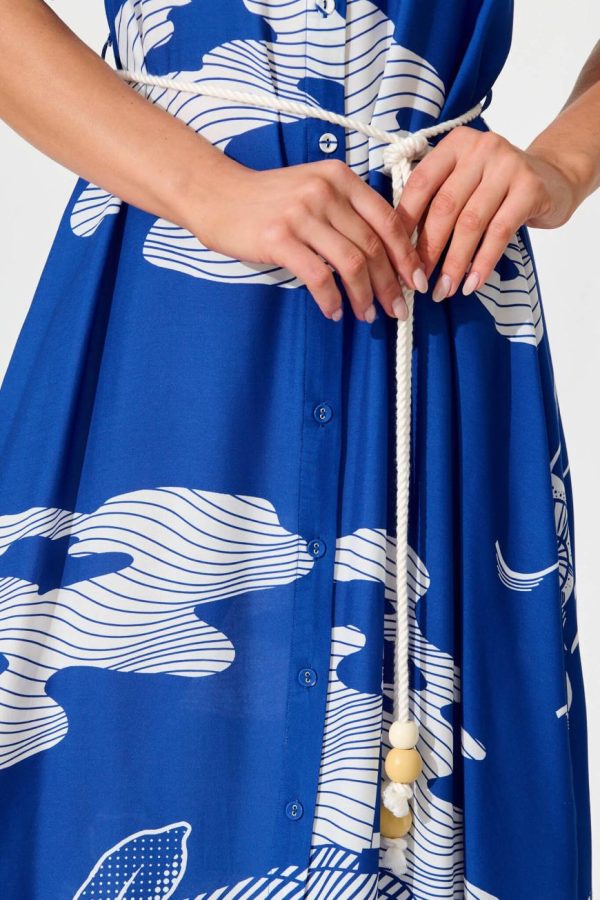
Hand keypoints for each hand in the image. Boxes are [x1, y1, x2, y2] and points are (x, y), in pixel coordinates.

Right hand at [187, 156, 428, 321]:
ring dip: (365, 295)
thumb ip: (347, 211)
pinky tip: (334, 311)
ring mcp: (301, 213)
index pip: (387, 219)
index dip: (407, 254)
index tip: (416, 280)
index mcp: (340, 177)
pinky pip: (318, 276)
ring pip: (351, 263)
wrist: (216, 195)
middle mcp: (325, 191)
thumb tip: (385, 254)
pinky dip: (331, 299)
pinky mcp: (279, 238)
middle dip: (390, 283)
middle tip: (397, 309)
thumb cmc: (268, 200)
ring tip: (367, 315)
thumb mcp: (314, 189)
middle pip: (373, 245)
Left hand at [396, 125, 579, 300]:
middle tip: (419, 282)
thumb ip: (435, 200)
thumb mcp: (463, 182)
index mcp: (455, 145)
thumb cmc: (495, 187)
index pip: (421, 184)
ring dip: (454, 263)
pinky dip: (482, 262)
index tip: (396, 257)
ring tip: (444, 289)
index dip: (405, 223)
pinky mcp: (530, 188)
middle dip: (428, 250)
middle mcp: (480, 149)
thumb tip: (401, 247)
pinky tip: (472, 283)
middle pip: (444, 207)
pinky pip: (499, 232)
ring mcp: (507, 166)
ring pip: (471, 223)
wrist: (552, 178)